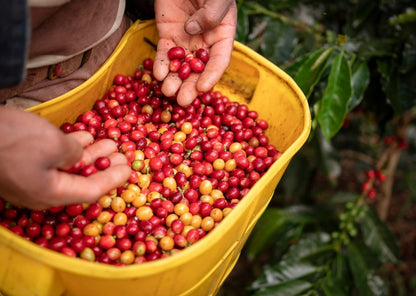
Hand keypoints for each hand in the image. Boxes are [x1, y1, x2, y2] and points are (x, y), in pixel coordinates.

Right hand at [0, 107, 130, 209]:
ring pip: (68, 167)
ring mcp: (29, 177)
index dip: (113, 180)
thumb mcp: (54, 145)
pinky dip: (70, 148)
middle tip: (122, 153)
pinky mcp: (20, 163)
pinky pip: (52, 159)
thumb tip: (78, 155)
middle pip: (81, 180)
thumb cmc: (12, 140)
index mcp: (51, 194)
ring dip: (90, 154)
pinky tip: (82, 136)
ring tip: (109, 140)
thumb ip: (74, 154)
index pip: (91, 191)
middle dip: (105, 165)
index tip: (130, 169)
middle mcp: (41, 191)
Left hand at [153, 0, 236, 105]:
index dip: (212, 76)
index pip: (219, 60)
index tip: (203, 88)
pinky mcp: (168, 35)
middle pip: (198, 70)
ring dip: (174, 81)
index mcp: (222, 35)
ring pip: (180, 66)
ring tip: (167, 92)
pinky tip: (157, 74)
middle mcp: (204, 42)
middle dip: (190, 87)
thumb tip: (193, 30)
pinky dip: (160, 65)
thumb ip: (211, 13)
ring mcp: (185, 41)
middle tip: (182, 101)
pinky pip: (164, 54)